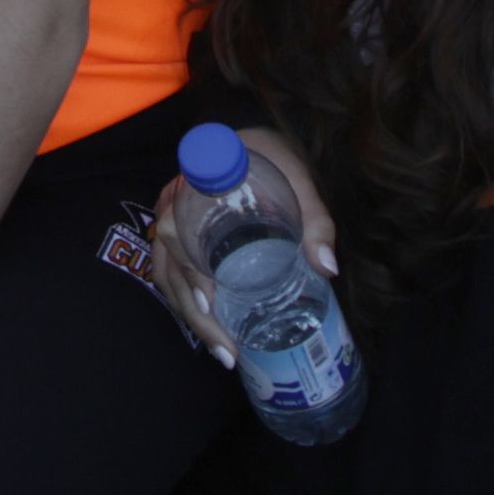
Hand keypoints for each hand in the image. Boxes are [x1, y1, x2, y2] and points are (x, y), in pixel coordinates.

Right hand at [152, 119, 339, 362]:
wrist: (253, 142)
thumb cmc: (273, 161)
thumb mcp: (298, 181)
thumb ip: (315, 220)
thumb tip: (327, 268)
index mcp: (195, 185)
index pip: (176, 227)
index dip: (189, 268)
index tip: (213, 301)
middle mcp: (173, 206)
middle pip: (169, 264)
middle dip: (196, 312)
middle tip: (227, 347)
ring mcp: (171, 224)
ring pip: (166, 277)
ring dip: (191, 318)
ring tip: (224, 352)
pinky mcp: (178, 240)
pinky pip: (171, 277)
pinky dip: (188, 307)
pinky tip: (215, 333)